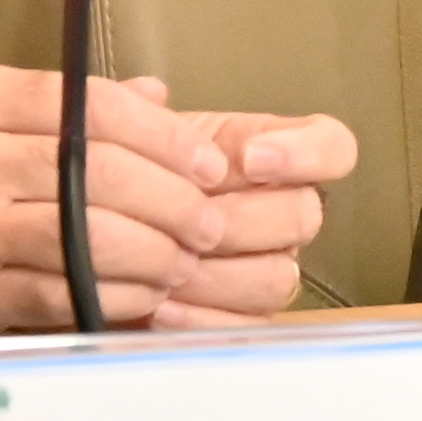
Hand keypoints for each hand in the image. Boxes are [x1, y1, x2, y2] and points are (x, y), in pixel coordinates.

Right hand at [0, 65, 233, 345]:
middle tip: (213, 217)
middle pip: (97, 175)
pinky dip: (113, 296)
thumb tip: (154, 100)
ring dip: (155, 253)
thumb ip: (45, 100)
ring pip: (85, 241)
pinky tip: (143, 293)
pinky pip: (56, 296)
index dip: (165, 137)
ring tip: (189, 256)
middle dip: (175, 199)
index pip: (88, 108)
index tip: (207, 160)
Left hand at [144, 106, 355, 330]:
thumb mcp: (129, 143)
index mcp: (268, 159)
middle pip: (305, 215)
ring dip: (219, 275)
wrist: (90, 255)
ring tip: (168, 271)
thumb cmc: (122, 193)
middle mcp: (281, 215)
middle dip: (242, 221)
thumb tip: (148, 94)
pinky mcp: (241, 322)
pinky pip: (245, 326)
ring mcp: (266, 269)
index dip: (305, 153)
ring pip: (278, 277)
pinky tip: (160, 308)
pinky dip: (201, 318)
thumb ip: (140, 114)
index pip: (331, 147)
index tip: (251, 159)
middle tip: (192, 226)